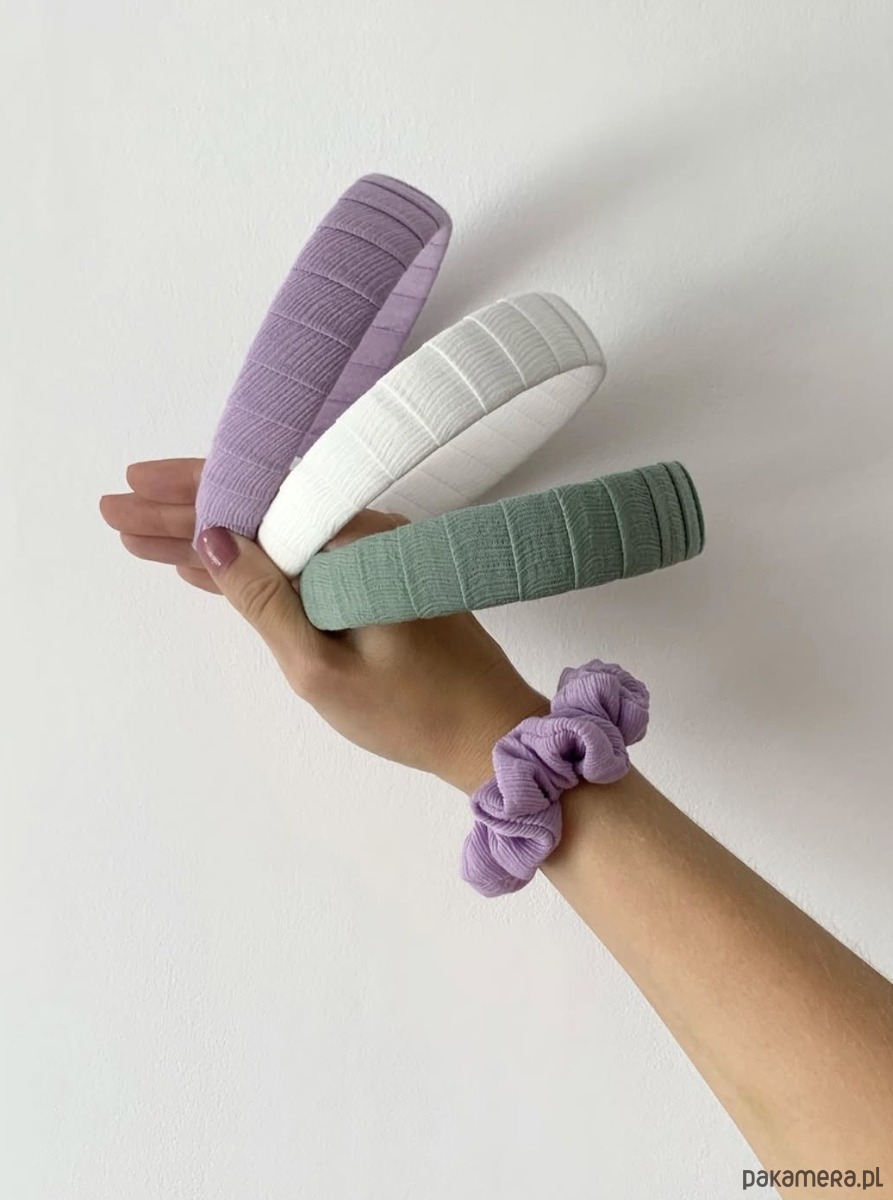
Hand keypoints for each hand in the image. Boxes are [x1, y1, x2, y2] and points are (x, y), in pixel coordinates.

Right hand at [100, 459, 547, 791]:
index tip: (127, 494)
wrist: (490, 733)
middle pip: (257, 511)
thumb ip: (265, 602)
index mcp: (351, 544)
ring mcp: (369, 558)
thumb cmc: (411, 712)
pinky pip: (299, 562)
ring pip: (274, 535)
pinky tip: (207, 568)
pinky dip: (251, 566)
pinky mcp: (373, 584)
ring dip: (208, 538)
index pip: (251, 505)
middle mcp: (362, 535)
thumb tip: (210, 539)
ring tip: (140, 535)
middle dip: (183, 512)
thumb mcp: (321, 667)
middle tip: (115, 510)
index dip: (184, 498)